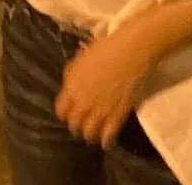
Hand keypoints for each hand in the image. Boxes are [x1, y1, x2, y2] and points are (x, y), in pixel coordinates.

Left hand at [54, 29, 156, 148]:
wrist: (130, 51)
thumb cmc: (106, 47)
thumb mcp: (82, 57)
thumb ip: (73, 72)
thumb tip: (70, 80)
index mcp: (72, 86)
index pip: (61, 110)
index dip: (64, 114)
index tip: (68, 115)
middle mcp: (82, 102)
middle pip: (74, 124)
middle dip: (76, 127)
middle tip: (81, 127)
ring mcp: (100, 110)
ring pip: (89, 133)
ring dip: (90, 136)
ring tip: (92, 137)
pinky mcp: (117, 115)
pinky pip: (108, 135)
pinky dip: (106, 142)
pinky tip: (107, 143)